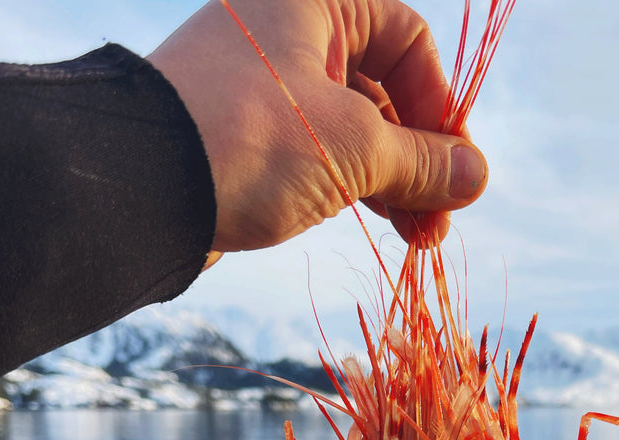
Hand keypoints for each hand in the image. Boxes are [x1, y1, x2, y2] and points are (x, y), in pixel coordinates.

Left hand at [149, 0, 487, 253]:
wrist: (140, 190)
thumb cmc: (253, 142)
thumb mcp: (354, 147)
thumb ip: (423, 161)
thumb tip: (478, 177)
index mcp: (314, 0)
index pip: (408, 40)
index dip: (441, 106)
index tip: (458, 169)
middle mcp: (286, 30)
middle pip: (382, 89)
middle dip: (420, 159)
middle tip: (440, 221)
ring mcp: (262, 84)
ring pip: (350, 127)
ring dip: (392, 182)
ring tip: (416, 237)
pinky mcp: (244, 134)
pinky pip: (315, 151)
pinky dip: (351, 185)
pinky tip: (372, 222)